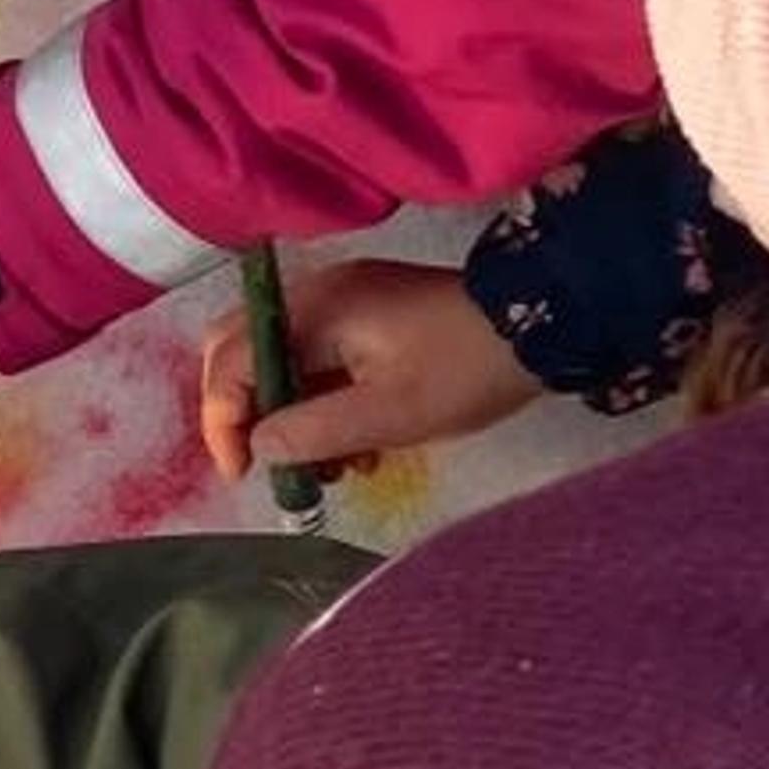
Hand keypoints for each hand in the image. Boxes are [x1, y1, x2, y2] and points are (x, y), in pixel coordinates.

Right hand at [198, 255, 536, 483]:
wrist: (543, 326)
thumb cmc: (465, 370)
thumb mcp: (389, 414)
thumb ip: (313, 431)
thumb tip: (259, 444)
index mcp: (317, 310)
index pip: (233, 359)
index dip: (224, 420)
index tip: (244, 472)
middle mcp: (320, 296)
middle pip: (243, 349)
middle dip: (247, 413)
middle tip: (269, 463)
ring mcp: (345, 304)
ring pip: (282, 362)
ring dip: (290, 417)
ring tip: (328, 469)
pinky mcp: (369, 319)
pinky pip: (320, 362)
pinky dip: (322, 406)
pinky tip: (357, 449)